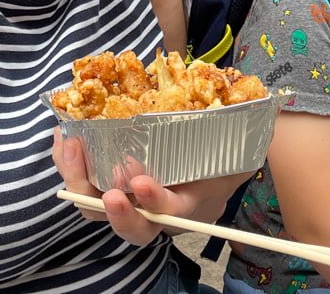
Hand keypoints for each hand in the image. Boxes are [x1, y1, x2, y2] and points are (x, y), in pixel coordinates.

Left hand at [53, 129, 252, 245]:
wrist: (204, 166)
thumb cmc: (220, 158)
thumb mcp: (240, 148)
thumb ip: (251, 132)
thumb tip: (266, 104)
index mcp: (186, 207)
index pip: (168, 214)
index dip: (155, 204)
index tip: (143, 184)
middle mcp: (153, 213)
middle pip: (128, 226)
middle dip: (114, 211)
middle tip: (109, 189)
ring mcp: (127, 202)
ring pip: (96, 209)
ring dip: (79, 182)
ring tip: (71, 148)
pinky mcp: (105, 184)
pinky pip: (83, 184)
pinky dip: (70, 162)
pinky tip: (63, 135)